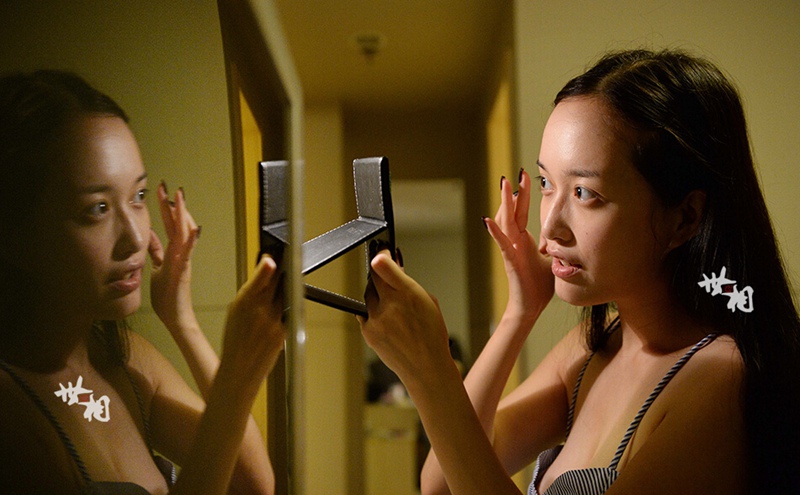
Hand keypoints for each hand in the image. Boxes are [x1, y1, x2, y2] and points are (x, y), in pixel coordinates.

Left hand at [149, 182, 200, 331]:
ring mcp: (183, 260)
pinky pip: (188, 252)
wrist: (175, 316)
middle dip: (171, 204)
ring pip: (184, 232)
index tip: (159, 191)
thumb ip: (155, 251)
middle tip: (165, 186)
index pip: (168, 225)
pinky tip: (193, 228)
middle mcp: (180, 252)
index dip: (165, 208)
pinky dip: (191, 240)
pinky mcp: (184, 270)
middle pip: (177, 223)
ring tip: (179, 197)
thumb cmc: (166, 295)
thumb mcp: (155, 267)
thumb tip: (148, 235)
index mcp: (172, 251)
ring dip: (182, 214)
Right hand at [221, 255, 285, 380]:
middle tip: (282, 265)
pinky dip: (286, 309)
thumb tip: (264, 275)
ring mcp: (274, 321)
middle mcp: (260, 310)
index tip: (272, 257)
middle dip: (280, 274)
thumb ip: (250, 294)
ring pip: (285, 297)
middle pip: (277, 283)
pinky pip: (288, 313)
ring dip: (284, 291)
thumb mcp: (234, 313)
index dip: (268, 265)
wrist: (239, 370)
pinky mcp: (284, 331)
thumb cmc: (234, 342)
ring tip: (281, 287)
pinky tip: (279, 310)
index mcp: (244, 303)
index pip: (261, 277)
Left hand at [358, 251, 453, 387]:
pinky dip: (372, 310)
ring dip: (376, 293)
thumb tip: (394, 268)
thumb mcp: (429, 302)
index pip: (383, 265)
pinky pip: (364, 312)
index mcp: (409, 294)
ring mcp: (377, 319)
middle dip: (379, 274)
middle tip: (384, 273)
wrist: (426, 367)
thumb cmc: (432, 334)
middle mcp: (391, 305)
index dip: (381, 254)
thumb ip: (408, 284)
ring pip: (367, 294)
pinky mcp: (368, 332)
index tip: (381, 250)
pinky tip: (384, 315)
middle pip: (373, 278)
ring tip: (389, 300)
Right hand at [483, 170, 553, 321]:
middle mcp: (515, 241)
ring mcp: (511, 249)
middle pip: (512, 211)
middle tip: (518, 172)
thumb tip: (564, 234)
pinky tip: (486, 220)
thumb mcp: (552, 259)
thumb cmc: (540, 285)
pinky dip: (494, 231)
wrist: (531, 307)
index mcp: (525, 239)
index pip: (522, 211)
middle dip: (515, 191)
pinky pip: (501, 243)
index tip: (526, 176)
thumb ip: (554, 245)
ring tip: (504, 185)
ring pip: (505, 221)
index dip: (524, 194)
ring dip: (504, 203)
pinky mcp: (510, 260)